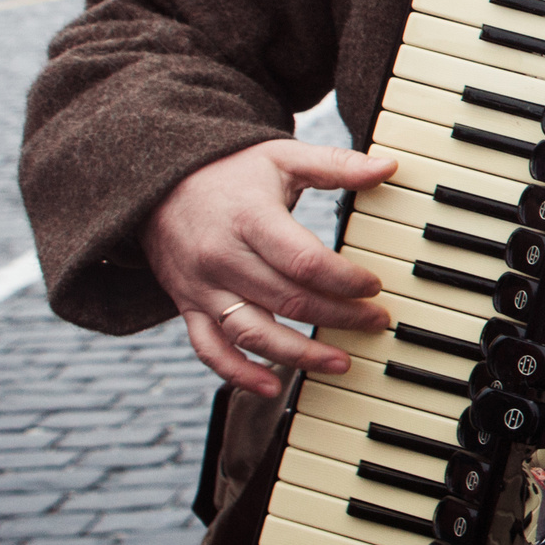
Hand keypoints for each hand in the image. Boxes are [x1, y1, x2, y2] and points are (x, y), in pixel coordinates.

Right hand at [142, 139, 397, 396]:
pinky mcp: (187, 306)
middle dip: (339, 316)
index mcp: (250, 220)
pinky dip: (237, 372)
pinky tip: (269, 387)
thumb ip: (336, 165)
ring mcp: (202, 287)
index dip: (345, 279)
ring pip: (253, 333)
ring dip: (300, 355)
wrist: (156, 183)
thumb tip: (388, 167)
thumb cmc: (228, 170)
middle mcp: (222, 258)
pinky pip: (209, 349)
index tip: (374, 286)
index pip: (305, 261)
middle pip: (288, 300)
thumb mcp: (282, 157)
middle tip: (377, 322)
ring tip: (342, 362)